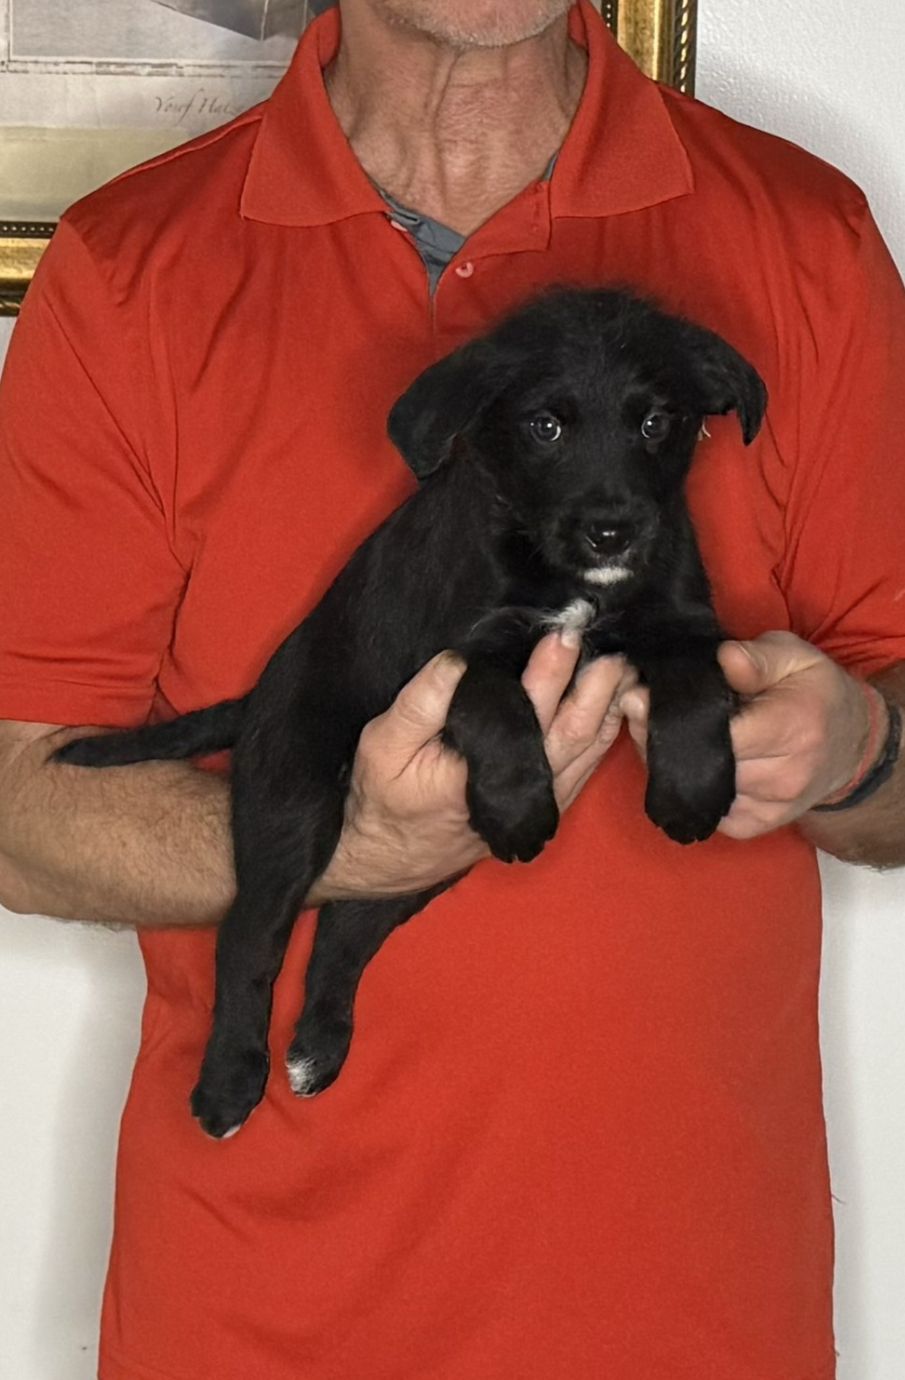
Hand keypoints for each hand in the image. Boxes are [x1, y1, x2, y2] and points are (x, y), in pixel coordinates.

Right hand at [310, 635, 634, 901]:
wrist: (391, 857)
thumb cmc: (385, 798)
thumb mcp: (384, 746)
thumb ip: (420, 704)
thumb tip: (456, 661)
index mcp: (486, 771)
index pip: (529, 711)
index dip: (550, 670)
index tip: (565, 632)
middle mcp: (525, 787)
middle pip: (576, 730)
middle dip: (596, 684)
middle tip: (612, 642)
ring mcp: (543, 798)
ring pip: (591, 749)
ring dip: (610, 707)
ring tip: (624, 664)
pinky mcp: (548, 801)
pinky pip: (589, 764)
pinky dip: (608, 732)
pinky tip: (617, 702)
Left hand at [621, 630, 872, 840]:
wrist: (849, 746)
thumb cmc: (815, 694)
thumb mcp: (794, 657)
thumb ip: (757, 657)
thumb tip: (723, 658)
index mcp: (792, 729)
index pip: (720, 734)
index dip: (674, 716)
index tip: (641, 696)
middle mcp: (783, 776)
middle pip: (702, 764)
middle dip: (662, 737)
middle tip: (638, 710)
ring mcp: (770, 807)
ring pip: (697, 789)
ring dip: (669, 763)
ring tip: (658, 733)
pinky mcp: (755, 826)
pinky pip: (704, 811)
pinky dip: (688, 788)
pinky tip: (683, 762)